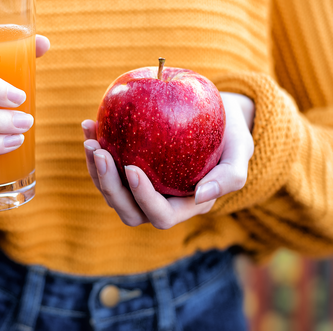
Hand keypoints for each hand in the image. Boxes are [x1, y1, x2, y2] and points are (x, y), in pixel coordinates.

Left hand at [81, 92, 253, 229]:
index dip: (143, 198)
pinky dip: (95, 147)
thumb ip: (229, 176)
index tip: (131, 167)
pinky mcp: (128, 167)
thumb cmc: (232, 135)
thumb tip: (201, 196)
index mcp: (186, 206)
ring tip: (91, 139)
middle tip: (100, 152)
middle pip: (128, 210)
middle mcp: (161, 201)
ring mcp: (142, 186)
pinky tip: (90, 124)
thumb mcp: (242, 151)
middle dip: (109, 186)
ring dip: (95, 169)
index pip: (160, 214)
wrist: (220, 117)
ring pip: (111, 191)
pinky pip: (106, 166)